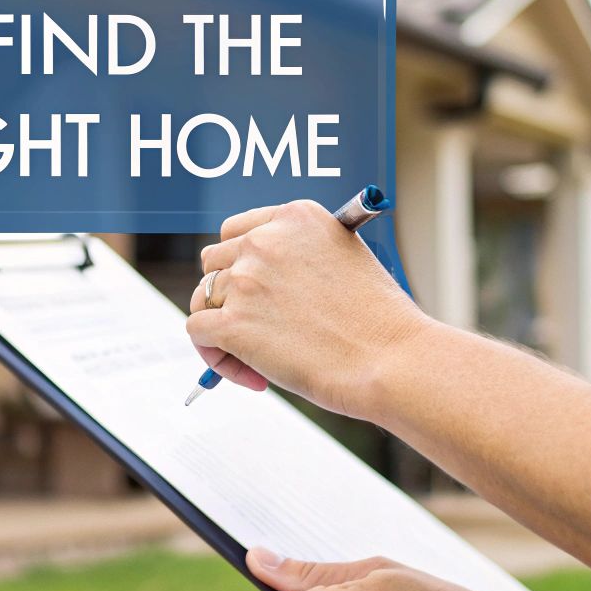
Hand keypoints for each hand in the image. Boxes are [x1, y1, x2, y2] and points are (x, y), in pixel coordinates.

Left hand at [186, 199, 431, 416]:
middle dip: (231, 297)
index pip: (238, 230)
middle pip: (214, 263)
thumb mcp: (344, 259)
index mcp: (296, 217)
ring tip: (257, 359)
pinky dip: (216, 356)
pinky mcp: (233, 323)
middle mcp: (265, 241)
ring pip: (203, 298)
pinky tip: (252, 374)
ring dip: (222, 328)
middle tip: (263, 330)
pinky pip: (197, 330)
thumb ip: (301, 257)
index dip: (243, 265)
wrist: (393, 359)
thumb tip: (262, 284)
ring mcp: (246, 280)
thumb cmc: (379, 321)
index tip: (262, 293)